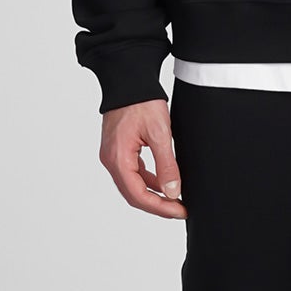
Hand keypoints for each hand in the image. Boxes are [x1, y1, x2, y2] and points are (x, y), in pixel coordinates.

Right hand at [99, 99, 185, 218]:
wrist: (129, 79)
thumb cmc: (141, 101)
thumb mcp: (160, 133)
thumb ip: (166, 165)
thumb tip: (172, 192)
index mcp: (117, 158)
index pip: (137, 195)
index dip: (160, 207)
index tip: (179, 211)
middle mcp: (110, 160)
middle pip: (133, 194)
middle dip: (157, 205)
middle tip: (180, 210)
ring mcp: (112, 155)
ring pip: (132, 185)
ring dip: (153, 194)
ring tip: (175, 199)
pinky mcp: (118, 150)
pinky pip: (132, 173)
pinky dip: (148, 181)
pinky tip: (164, 182)